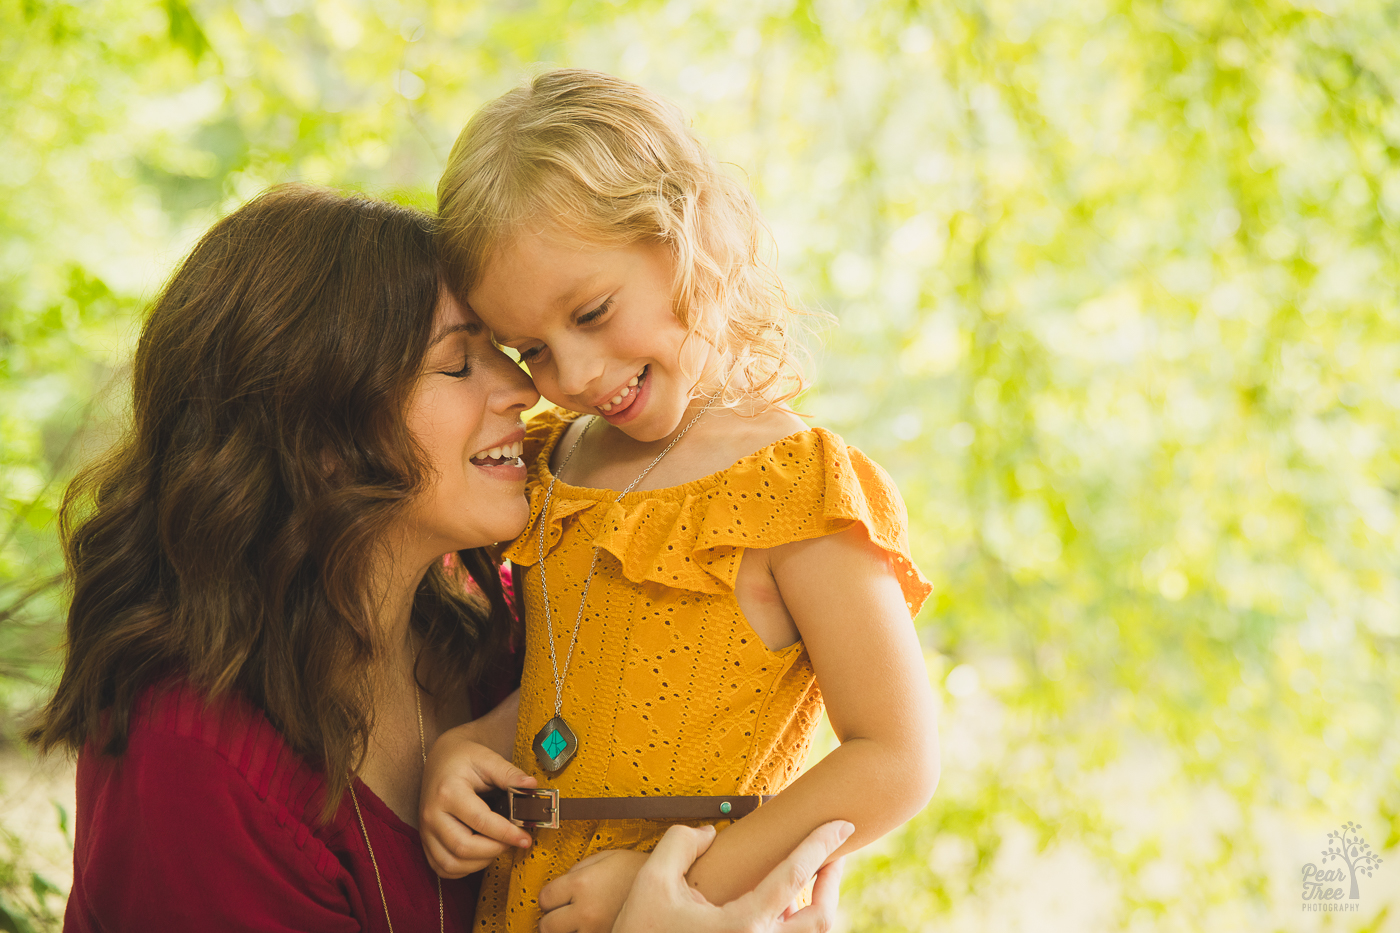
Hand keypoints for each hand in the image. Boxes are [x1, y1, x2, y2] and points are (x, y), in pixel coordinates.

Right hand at [419, 724, 535, 877]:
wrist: (441, 758)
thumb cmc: (464, 758)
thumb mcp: (487, 758)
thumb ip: (509, 774)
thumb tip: (532, 786)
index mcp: (448, 791)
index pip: (480, 821)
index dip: (506, 833)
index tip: (526, 838)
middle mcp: (432, 814)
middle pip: (463, 848)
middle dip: (495, 850)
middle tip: (514, 841)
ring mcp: (426, 830)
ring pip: (452, 864)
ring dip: (480, 862)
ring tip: (498, 846)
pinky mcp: (425, 841)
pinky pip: (442, 868)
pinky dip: (464, 869)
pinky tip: (480, 855)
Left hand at [539, 848, 647, 932]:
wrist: (673, 886)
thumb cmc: (640, 870)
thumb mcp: (607, 856)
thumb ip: (580, 868)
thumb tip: (563, 881)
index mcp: (582, 883)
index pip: (544, 898)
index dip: (549, 897)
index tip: (555, 897)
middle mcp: (586, 910)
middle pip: (547, 925)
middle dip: (552, 918)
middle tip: (563, 913)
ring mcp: (596, 930)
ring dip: (567, 930)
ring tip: (580, 921)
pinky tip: (593, 926)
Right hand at [612, 820, 851, 932]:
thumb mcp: (651, 881)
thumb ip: (681, 843)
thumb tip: (710, 832)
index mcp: (742, 925)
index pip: (794, 875)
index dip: (819, 844)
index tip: (841, 825)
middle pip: (820, 919)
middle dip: (833, 882)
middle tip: (837, 854)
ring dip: (815, 906)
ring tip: (810, 878)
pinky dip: (792, 924)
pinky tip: (780, 907)